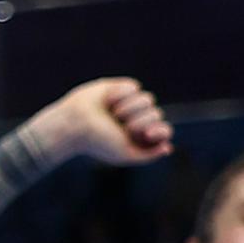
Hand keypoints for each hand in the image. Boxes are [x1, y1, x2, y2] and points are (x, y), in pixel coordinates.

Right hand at [37, 77, 171, 168]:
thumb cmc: (98, 142)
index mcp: (140, 136)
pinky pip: (134, 87)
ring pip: (147, 99)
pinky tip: (107, 100)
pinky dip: (120, 94)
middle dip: (139, 120)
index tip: (147, 134)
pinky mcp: (119, 87)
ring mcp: (129, 103)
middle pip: (156, 113)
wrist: (74, 124)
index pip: (164, 129)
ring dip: (129, 107)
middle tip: (120, 124)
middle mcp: (136, 118)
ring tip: (112, 112)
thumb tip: (169, 148)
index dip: (159, 130)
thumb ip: (148, 155)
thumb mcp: (125, 154)